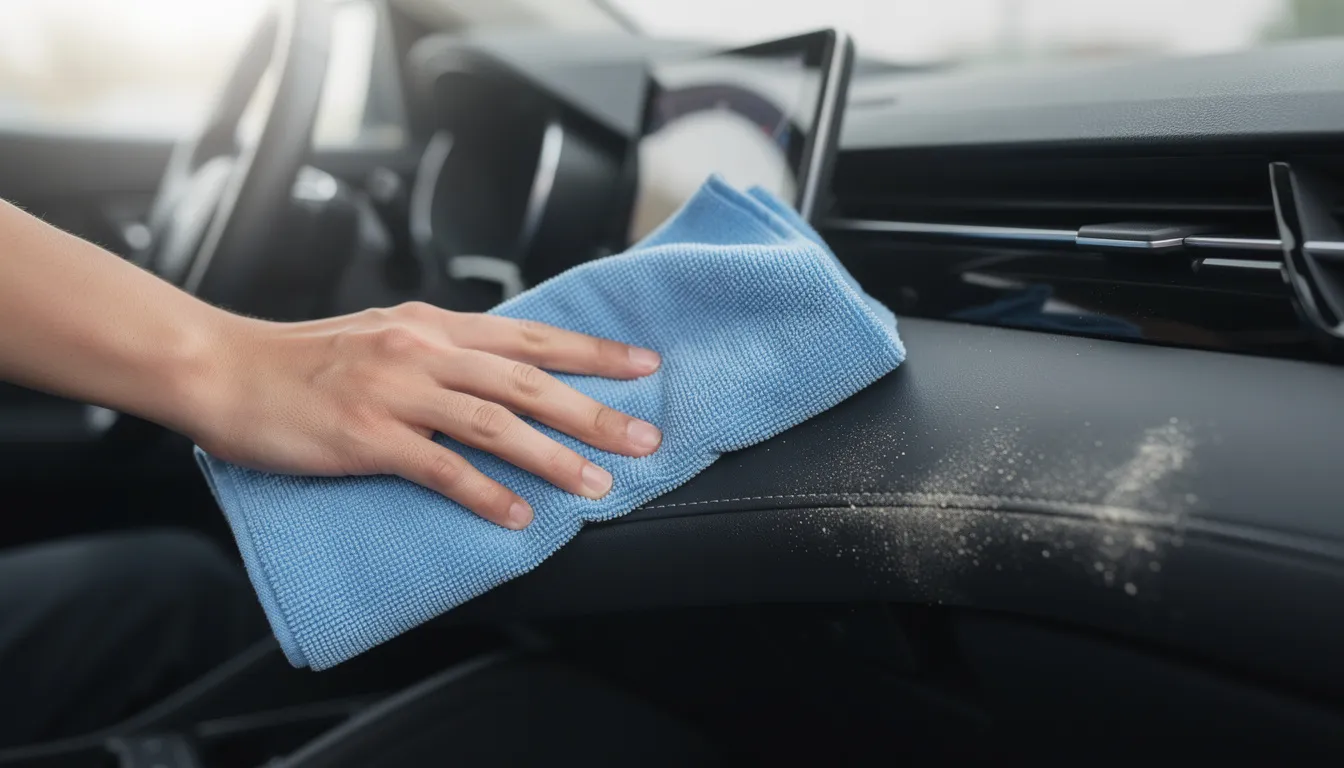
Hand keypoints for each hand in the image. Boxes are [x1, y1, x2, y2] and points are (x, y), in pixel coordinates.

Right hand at [186, 302, 661, 529]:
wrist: (224, 369)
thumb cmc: (302, 359)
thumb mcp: (384, 334)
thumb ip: (441, 350)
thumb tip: (500, 371)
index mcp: (432, 325)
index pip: (532, 336)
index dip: (593, 352)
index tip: (644, 364)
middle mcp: (424, 350)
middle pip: (530, 381)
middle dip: (596, 410)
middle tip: (645, 436)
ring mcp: (397, 391)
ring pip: (497, 424)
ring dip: (555, 458)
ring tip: (598, 485)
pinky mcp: (367, 435)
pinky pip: (441, 468)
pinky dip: (486, 495)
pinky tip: (517, 518)